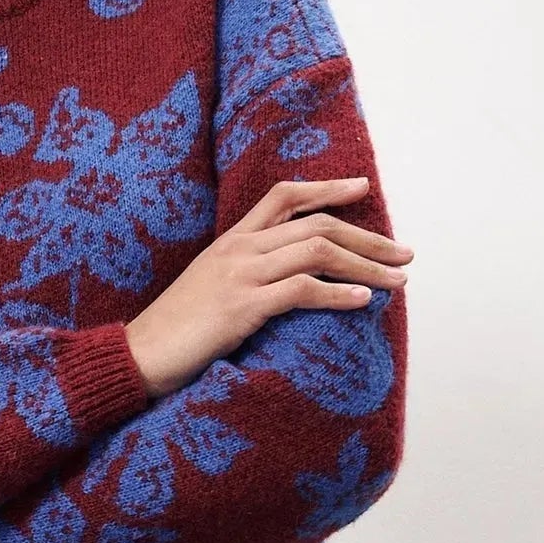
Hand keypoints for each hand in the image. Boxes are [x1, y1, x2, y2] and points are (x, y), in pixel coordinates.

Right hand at [123, 177, 413, 399]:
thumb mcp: (210, 290)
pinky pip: (301, 290)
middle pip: (316, 224)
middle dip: (367, 237)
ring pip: (316, 252)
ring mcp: (240, 275)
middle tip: (404, 253)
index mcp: (231, 241)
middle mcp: (238, 249)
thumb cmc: (176, 331)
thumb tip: (287, 282)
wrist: (138, 355)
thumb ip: (245, 276)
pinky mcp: (242, 306)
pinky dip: (339, 294)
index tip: (362, 187)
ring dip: (366, 264)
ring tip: (398, 279)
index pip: (284, 197)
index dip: (327, 187)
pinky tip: (365, 300)